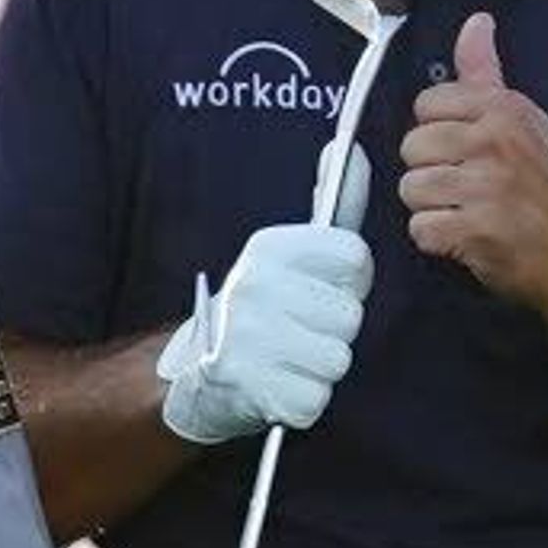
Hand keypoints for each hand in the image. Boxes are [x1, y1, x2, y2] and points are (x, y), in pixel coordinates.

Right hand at [157, 185, 372, 442]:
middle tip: (298, 330)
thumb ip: (333, 203)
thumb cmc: (259, 308)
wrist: (193, 373)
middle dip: (333, 331)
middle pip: (350, 315)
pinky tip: (276, 386)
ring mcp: (250, 339)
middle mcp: (256, 286)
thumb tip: (352, 146)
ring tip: (286, 358)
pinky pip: (315, 399)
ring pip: (337, 359)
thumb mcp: (288, 251)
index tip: (324, 289)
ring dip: (319, 368)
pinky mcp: (251, 388)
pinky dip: (301, 401)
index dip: (349, 282)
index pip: (354, 258)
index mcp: (269, 247)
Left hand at [397, 14, 547, 334]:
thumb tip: (476, 20)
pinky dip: (438, 242)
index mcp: (504, 109)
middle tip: (468, 189)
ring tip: (468, 214)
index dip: (438, 133)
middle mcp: (495, 140)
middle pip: (412, 146)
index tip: (466, 152)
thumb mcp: (526, 122)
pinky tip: (468, 240)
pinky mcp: (476, 230)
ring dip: (433, 209)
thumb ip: (487, 76)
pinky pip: (420, 229)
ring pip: (410, 188)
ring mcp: (485, 186)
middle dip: (432, 173)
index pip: (427, 104)